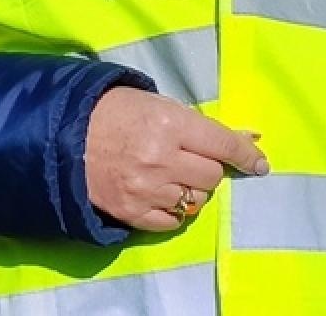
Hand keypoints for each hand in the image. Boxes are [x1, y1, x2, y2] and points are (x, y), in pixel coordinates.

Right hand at [85, 87, 268, 231]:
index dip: (245, 154)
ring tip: (172, 175)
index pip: (222, 144)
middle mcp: (161, 159)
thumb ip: (201, 125)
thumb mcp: (159, 105)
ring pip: (196, 200)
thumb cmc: (115, 112)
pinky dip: (174, 210)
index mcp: (169, 124)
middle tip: (192, 159)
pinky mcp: (131, 212)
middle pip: (212, 176)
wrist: (65, 137)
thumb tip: (247, 139)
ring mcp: (146, 189)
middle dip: (209, 168)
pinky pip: (172, 221)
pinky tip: (163, 194)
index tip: (260, 164)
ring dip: (192, 189)